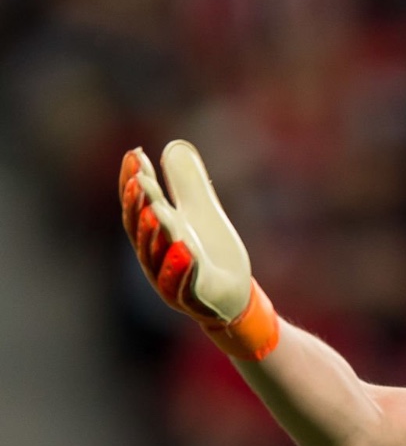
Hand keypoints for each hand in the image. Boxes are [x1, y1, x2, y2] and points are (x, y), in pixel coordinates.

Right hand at [118, 141, 279, 360]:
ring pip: (156, 256)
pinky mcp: (191, 299)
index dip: (132, 181)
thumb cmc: (211, 254)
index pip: (136, 205)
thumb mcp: (201, 213)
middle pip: (140, 229)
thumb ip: (187, 185)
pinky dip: (181, 267)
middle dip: (138, 204)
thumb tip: (173, 146)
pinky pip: (182, 284)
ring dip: (153, 234)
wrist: (233, 297)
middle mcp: (154, 257)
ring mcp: (170, 280)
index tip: (135, 155)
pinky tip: (184, 248)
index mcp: (153, 235)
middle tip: (140, 179)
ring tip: (156, 210)